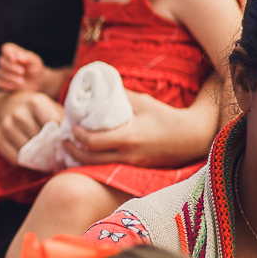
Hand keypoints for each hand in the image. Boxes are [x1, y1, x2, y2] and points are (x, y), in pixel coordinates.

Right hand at [0, 43, 46, 92]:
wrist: (36, 82)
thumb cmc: (35, 69)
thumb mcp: (35, 62)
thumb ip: (27, 57)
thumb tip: (17, 56)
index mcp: (13, 52)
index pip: (6, 48)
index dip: (8, 54)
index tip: (15, 60)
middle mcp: (5, 60)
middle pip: (1, 61)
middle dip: (11, 67)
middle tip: (22, 72)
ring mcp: (1, 71)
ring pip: (0, 72)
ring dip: (11, 77)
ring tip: (22, 81)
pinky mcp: (0, 82)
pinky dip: (4, 84)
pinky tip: (13, 86)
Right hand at [0, 91, 63, 163]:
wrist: (4, 106)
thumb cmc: (34, 108)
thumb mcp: (49, 105)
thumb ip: (62, 117)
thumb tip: (77, 137)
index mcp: (35, 101)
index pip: (53, 123)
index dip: (62, 135)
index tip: (68, 142)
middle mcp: (19, 113)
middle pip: (40, 139)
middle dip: (50, 148)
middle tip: (59, 154)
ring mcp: (6, 126)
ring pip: (28, 150)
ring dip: (38, 157)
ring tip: (47, 158)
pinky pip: (14, 157)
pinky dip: (24, 161)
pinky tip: (31, 159)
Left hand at [64, 90, 213, 167]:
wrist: (193, 138)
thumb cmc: (167, 117)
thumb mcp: (143, 103)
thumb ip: (121, 96)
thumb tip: (99, 87)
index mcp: (128, 138)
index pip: (92, 142)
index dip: (77, 136)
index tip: (71, 127)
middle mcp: (128, 155)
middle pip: (89, 160)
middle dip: (72, 151)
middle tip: (64, 141)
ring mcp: (132, 166)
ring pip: (97, 168)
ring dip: (82, 159)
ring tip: (73, 148)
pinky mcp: (136, 170)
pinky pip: (110, 169)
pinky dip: (96, 163)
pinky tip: (91, 155)